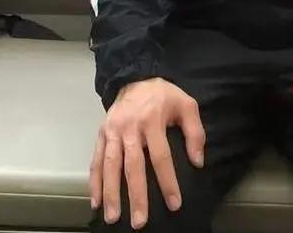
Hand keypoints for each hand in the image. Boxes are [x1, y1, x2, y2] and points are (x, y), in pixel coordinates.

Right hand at [90, 78, 205, 229]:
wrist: (134, 75)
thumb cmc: (163, 94)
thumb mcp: (186, 104)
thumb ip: (195, 132)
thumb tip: (197, 162)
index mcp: (152, 120)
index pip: (161, 156)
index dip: (168, 181)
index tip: (174, 203)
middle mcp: (130, 128)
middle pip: (132, 165)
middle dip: (136, 195)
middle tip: (139, 222)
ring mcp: (113, 131)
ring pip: (110, 165)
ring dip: (111, 192)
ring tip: (112, 217)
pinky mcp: (101, 133)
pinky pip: (96, 159)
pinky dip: (94, 181)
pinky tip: (96, 200)